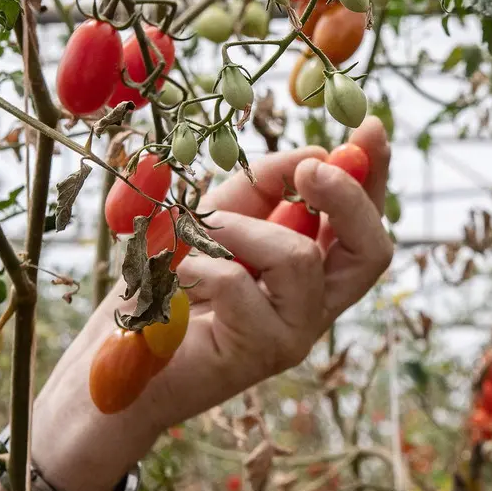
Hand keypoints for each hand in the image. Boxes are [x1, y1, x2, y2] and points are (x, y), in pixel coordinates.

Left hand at [31, 117, 393, 490]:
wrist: (116, 361)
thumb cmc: (166, 288)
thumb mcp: (216, 219)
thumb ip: (263, 188)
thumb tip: (312, 156)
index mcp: (311, 272)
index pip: (362, 225)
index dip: (374, 177)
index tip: (369, 129)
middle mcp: (314, 306)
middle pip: (372, 252)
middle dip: (348, 198)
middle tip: (311, 168)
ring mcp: (293, 334)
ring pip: (300, 260)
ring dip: (240, 231)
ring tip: (197, 239)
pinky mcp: (260, 354)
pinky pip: (242, 285)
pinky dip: (202, 265)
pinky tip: (176, 278)